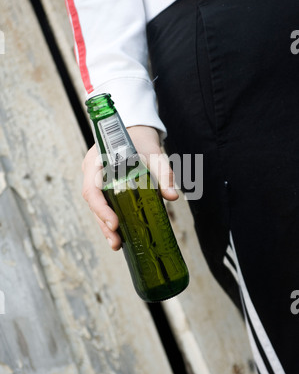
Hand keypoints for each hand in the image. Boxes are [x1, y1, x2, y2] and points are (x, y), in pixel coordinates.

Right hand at [82, 125, 178, 250]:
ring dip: (106, 226)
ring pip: (97, 207)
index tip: (115, 223)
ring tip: (118, 244)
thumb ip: (164, 173)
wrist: (136, 129)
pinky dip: (110, 218)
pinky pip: (104, 203)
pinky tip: (119, 234)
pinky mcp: (103, 185)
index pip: (92, 190)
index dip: (101, 209)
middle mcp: (92, 172)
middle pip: (93, 203)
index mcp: (96, 162)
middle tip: (116, 242)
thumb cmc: (142, 140)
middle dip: (104, 224)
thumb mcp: (154, 155)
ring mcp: (95, 179)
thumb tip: (172, 196)